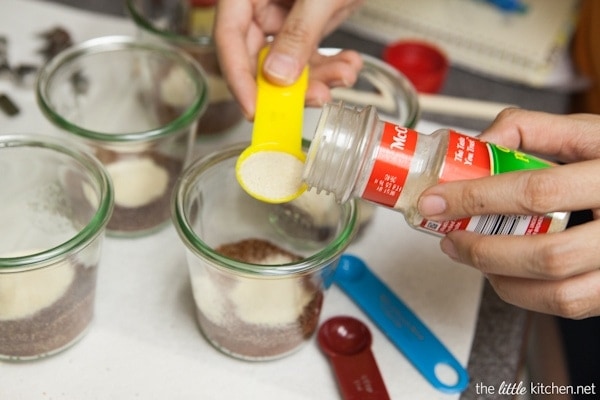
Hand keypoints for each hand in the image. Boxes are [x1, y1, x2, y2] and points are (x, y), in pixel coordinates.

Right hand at [214, 0, 363, 118]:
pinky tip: (348, 65)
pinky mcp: (304, 23)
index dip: (239, 77)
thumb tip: (279, 76)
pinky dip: (330, 66)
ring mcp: (282, 14)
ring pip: (288, 63)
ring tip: (344, 75)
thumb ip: (299, 32)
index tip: (254, 109)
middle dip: (291, 84)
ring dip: (318, 78)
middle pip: (258, 57)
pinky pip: (309, 55)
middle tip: (316, 97)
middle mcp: (259, 3)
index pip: (229, 37)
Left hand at [417, 108, 599, 318]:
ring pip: (560, 293)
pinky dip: (526, 295)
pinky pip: (571, 306)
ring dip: (501, 279)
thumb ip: (529, 129)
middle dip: (483, 251)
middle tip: (450, 238)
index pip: (535, 192)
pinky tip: (504, 273)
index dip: (476, 199)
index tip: (437, 200)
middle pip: (547, 254)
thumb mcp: (586, 130)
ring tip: (472, 257)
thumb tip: (477, 144)